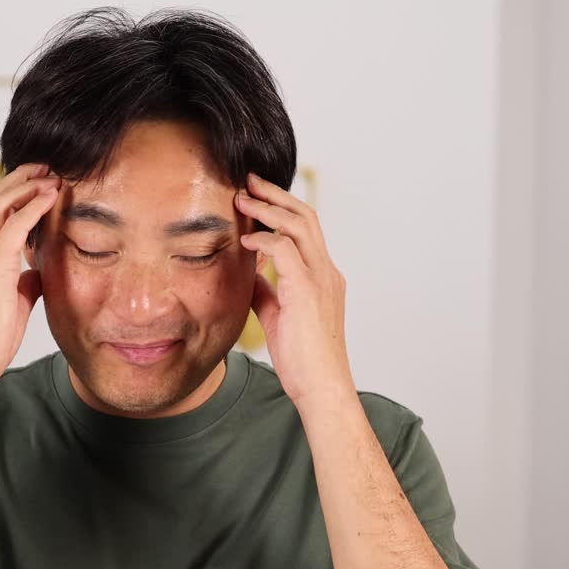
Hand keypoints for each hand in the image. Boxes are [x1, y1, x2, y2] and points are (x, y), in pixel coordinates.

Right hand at [0, 163, 59, 386]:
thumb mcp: (10, 302)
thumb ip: (21, 281)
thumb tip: (38, 271)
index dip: (12, 197)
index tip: (34, 186)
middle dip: (17, 179)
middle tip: (43, 166)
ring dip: (26, 184)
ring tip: (50, 173)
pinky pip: (15, 223)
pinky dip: (35, 205)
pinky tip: (52, 195)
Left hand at [234, 173, 352, 406]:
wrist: (321, 388)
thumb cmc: (303, 359)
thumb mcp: (279, 314)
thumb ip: (267, 289)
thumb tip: (248, 273)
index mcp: (322, 275)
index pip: (305, 228)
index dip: (281, 208)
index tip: (255, 195)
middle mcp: (326, 271)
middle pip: (305, 215)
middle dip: (275, 194)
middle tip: (248, 180)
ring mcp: (321, 279)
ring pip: (299, 225)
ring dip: (268, 208)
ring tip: (241, 198)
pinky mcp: (308, 291)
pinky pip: (286, 251)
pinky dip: (265, 239)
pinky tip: (245, 240)